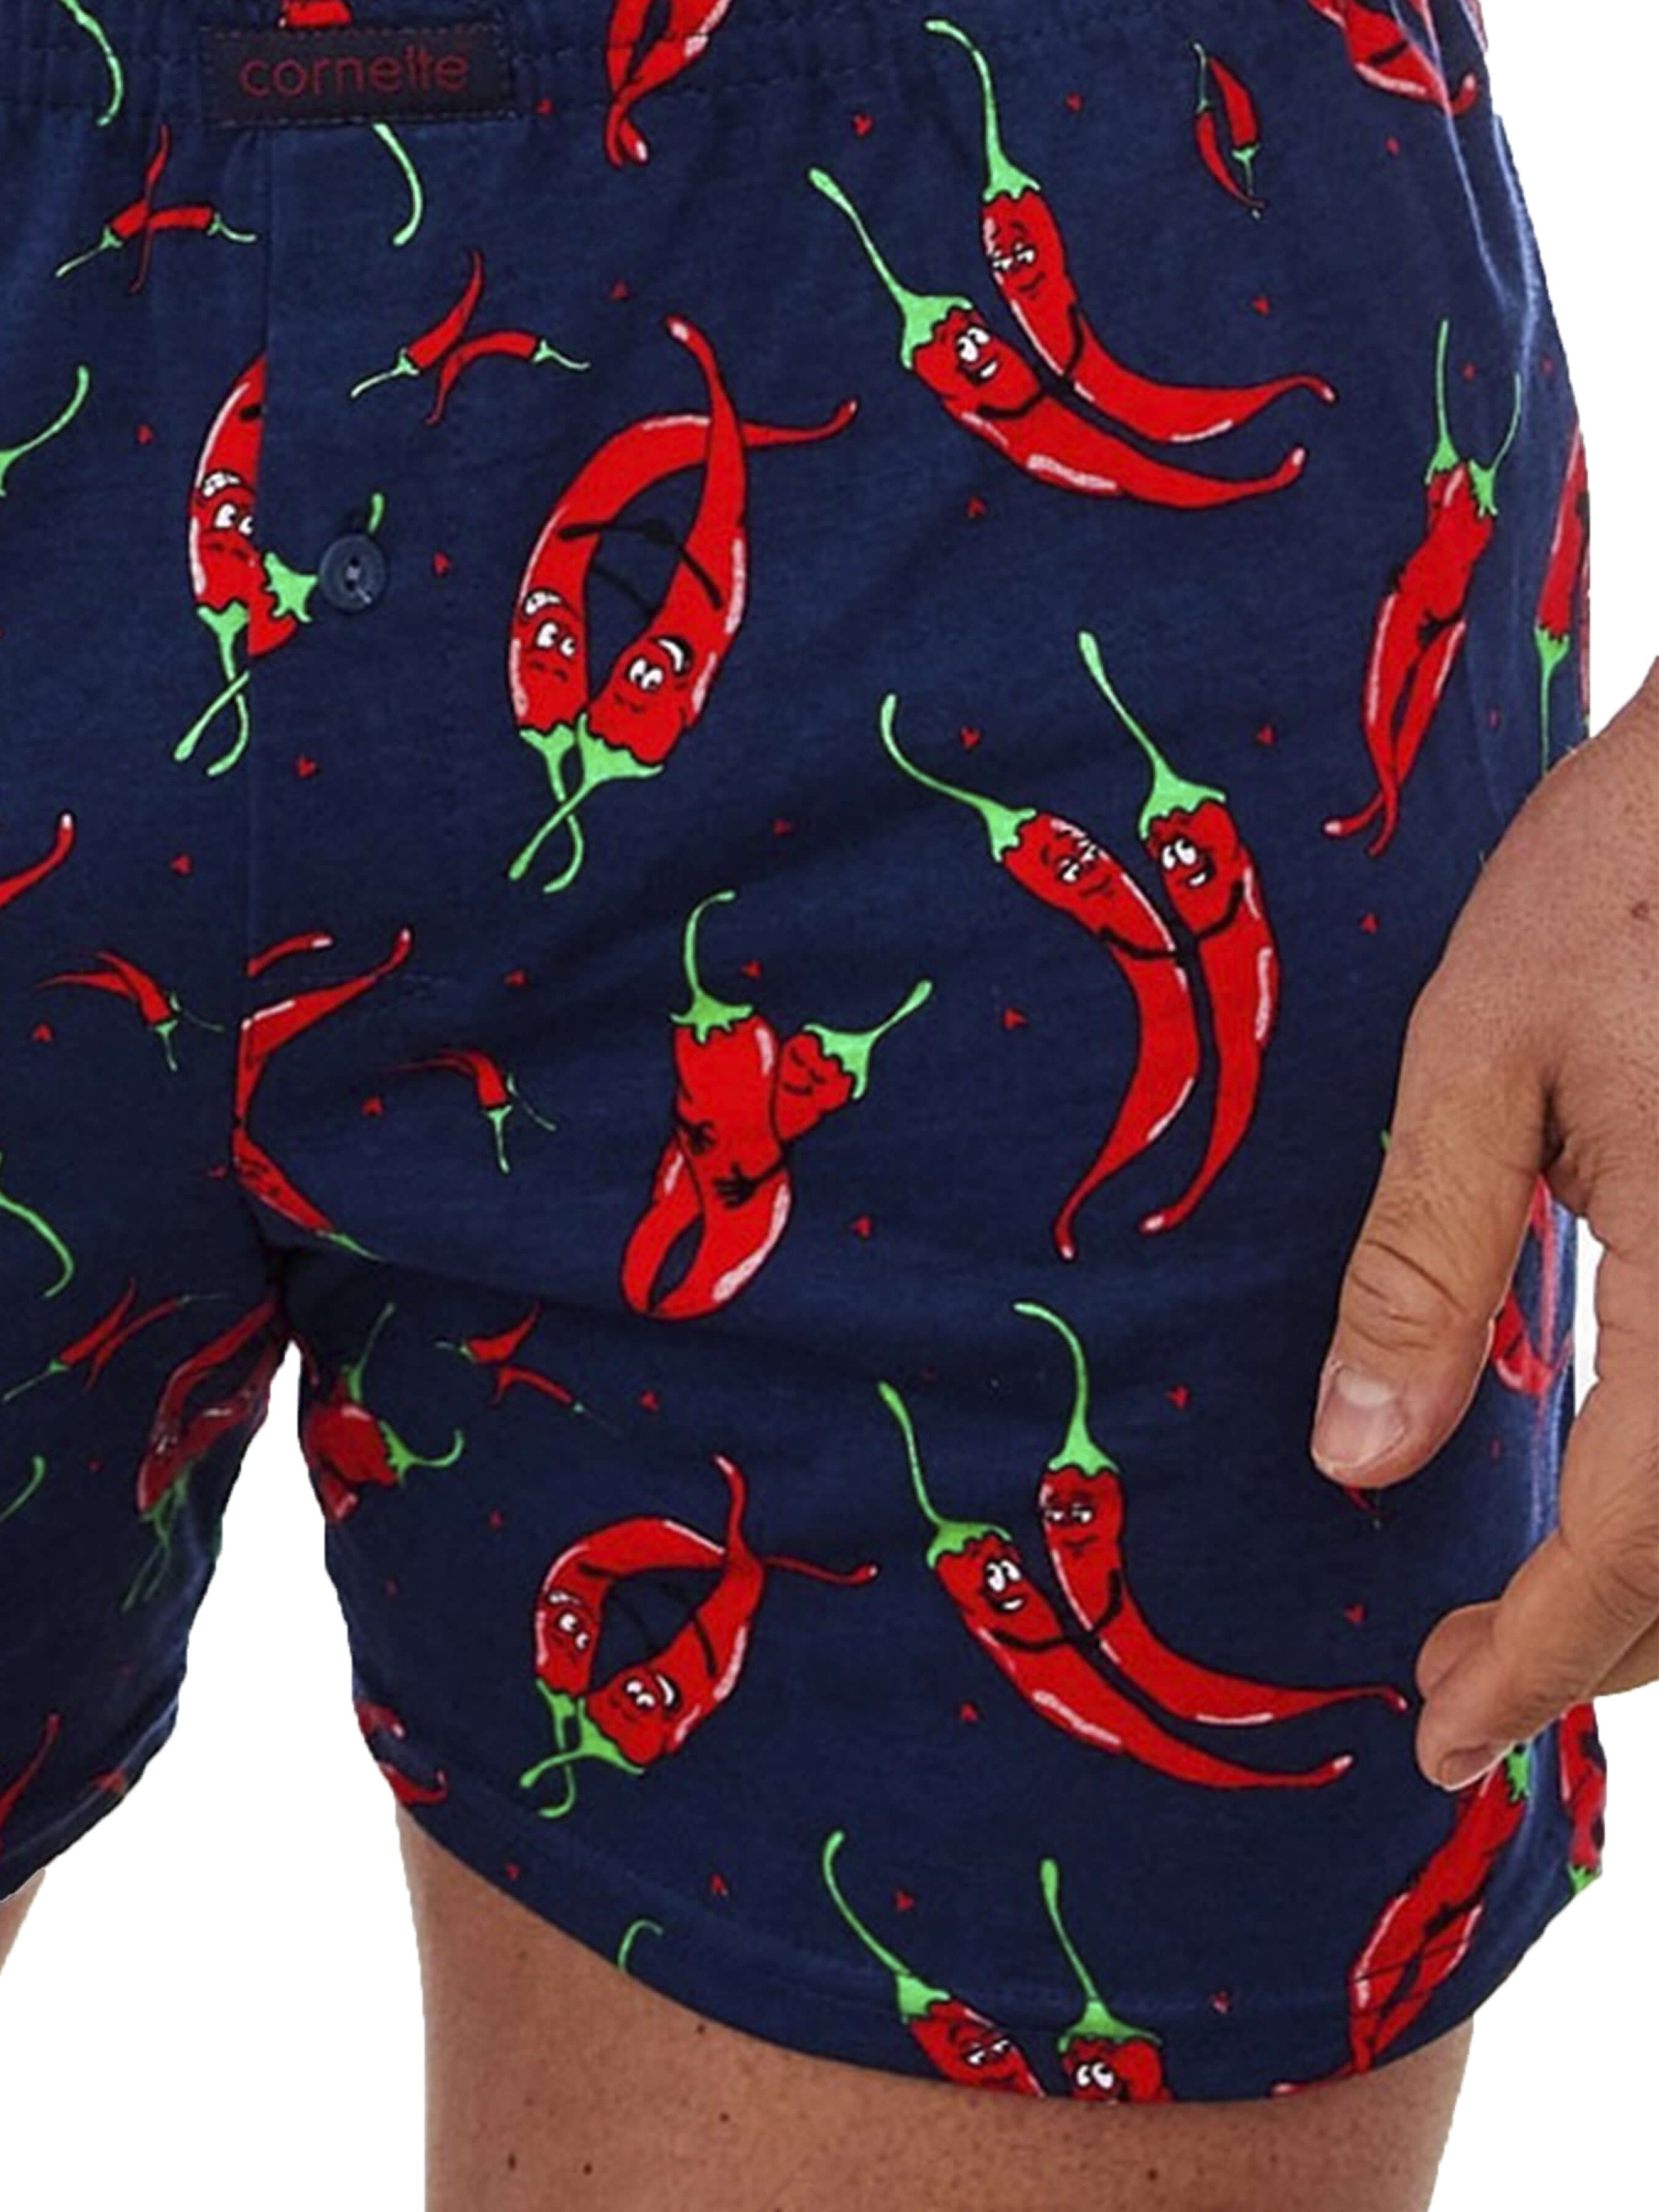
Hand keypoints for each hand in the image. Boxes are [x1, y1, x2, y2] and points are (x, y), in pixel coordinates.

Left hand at [1309, 664, 1658, 1791]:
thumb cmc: (1627, 878)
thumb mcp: (1481, 1058)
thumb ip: (1425, 1269)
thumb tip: (1357, 1462)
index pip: (1638, 1548)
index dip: (1536, 1664)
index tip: (1440, 1732)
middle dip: (1597, 1650)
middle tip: (1458, 1683)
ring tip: (1534, 1619)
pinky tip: (1633, 1491)